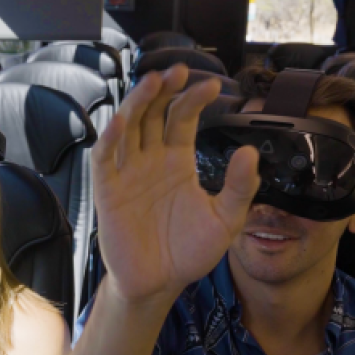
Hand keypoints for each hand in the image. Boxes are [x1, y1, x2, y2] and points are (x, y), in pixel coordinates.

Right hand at [92, 65, 259, 303]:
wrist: (159, 284)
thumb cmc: (189, 253)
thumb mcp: (226, 220)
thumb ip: (239, 188)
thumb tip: (250, 152)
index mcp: (178, 161)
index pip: (182, 118)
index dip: (194, 99)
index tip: (214, 86)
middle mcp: (151, 160)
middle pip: (152, 112)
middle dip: (163, 89)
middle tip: (178, 71)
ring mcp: (128, 173)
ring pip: (128, 125)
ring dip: (138, 101)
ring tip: (154, 81)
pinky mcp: (108, 191)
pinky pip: (105, 158)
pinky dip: (110, 137)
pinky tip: (122, 121)